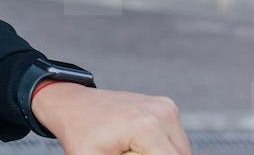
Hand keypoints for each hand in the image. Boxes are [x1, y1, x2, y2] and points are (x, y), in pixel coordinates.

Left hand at [31, 82, 190, 154]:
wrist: (71, 104)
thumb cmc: (79, 135)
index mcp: (147, 128)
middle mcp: (162, 113)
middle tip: (127, 153)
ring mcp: (166, 107)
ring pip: (181, 152)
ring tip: (131, 151)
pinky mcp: (166, 107)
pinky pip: (176, 140)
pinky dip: (163, 148)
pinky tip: (138, 146)